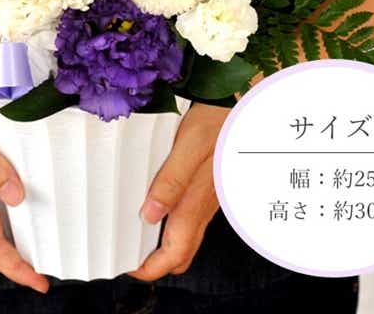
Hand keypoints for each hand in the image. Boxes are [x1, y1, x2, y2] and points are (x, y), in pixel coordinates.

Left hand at [130, 103, 227, 280]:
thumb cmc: (218, 120)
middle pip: (183, 251)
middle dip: (157, 261)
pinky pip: (191, 215)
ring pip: (187, 234)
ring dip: (164, 242)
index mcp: (196, 200)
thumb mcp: (190, 145)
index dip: (151, 268)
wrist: (245, 106)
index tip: (128, 268)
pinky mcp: (211, 185)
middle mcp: (204, 205)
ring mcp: (210, 197)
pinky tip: (156, 203)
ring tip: (135, 229)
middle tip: (128, 252)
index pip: (175, 253)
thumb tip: (148, 215)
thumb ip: (171, 180)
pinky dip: (173, 222)